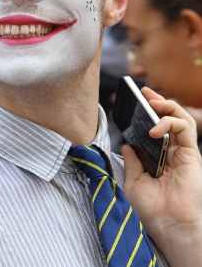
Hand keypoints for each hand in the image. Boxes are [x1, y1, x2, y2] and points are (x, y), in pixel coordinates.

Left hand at [122, 87, 201, 266]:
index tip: (135, 101)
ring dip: (166, 105)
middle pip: (169, 118)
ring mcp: (184, 151)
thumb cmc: (153, 210)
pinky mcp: (193, 153)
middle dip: (158, 100)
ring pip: (180, 117)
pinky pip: (186, 128)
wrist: (169, 226)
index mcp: (160, 158)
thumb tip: (126, 144)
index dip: (148, 112)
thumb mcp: (134, 182)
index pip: (156, 128)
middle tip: (144, 92)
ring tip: (151, 102)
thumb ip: (132, 161)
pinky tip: (155, 128)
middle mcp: (173, 152)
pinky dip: (170, 121)